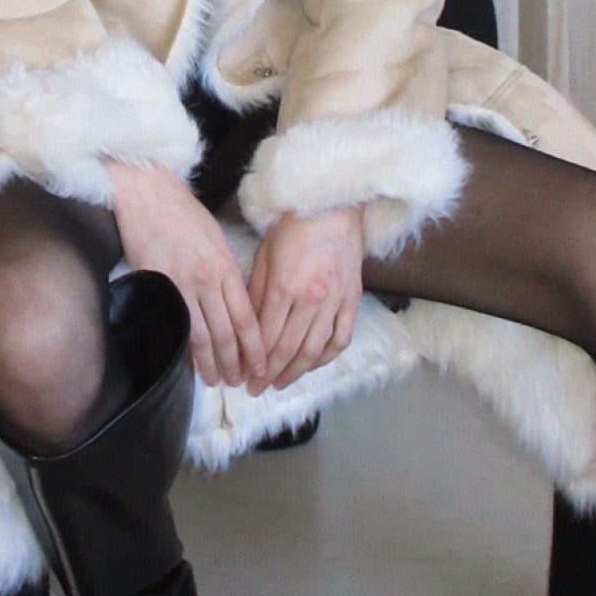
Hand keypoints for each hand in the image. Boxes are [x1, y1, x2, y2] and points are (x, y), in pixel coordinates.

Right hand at [105, 161, 265, 390]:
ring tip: (215, 380)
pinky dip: (183, 348)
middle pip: (226, 333)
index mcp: (227, 266)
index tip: (261, 368)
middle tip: (240, 383)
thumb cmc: (184, 212)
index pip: (247, 318)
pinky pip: (174, 325)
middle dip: (235, 363)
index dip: (255, 349)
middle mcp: (207, 280)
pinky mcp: (157, 286)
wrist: (147, 194)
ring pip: (200, 336)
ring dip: (210, 363)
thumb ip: (227, 274)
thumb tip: (234, 306)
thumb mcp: (217, 240)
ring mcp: (180, 285)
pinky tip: (187, 361)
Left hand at [247, 206, 363, 392]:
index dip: (254, 361)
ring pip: (314, 350)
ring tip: (281, 384)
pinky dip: (326, 356)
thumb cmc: (294, 224)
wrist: (335, 204)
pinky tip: (313, 364)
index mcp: (284, 286)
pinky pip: (341, 337)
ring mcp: (335, 301)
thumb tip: (245, 325)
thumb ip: (255, 291)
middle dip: (270, 374)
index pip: (266, 337)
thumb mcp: (265, 253)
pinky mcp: (352, 299)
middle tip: (257, 390)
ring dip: (296, 372)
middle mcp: (310, 299)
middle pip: (288, 349)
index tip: (243, 375)